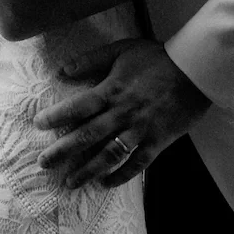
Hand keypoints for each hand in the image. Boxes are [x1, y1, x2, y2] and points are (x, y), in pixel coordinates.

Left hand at [33, 38, 210, 187]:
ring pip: (109, 155)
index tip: (39, 125)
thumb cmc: (156, 58)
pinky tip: (105, 184)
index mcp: (111, 90)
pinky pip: (136, 164)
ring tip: (71, 182)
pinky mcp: (157, 141)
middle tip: (44, 163)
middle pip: (87, 136)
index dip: (56, 117)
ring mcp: (140, 130)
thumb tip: (61, 70)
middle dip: (63, 152)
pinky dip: (120, 176)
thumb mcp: (121, 49)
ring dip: (88, 170)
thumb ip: (91, 60)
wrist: (194, 70)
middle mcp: (122, 113)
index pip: (77, 107)